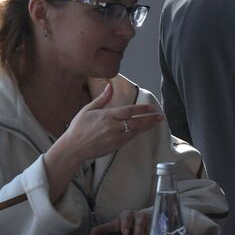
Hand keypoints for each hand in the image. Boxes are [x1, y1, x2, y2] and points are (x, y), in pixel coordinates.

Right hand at [45, 84, 164, 182]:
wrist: (73, 148)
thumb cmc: (78, 128)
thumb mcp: (87, 110)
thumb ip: (102, 99)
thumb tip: (110, 86)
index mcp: (107, 116)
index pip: (129, 110)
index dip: (143, 109)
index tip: (153, 107)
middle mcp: (113, 127)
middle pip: (137, 122)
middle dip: (150, 118)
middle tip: (161, 116)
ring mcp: (115, 138)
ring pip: (136, 131)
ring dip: (147, 126)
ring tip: (157, 122)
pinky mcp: (115, 146)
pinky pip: (130, 138)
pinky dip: (138, 133)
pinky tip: (144, 130)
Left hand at [87, 209, 152, 234]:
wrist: (141, 222)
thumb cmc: (124, 224)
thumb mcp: (113, 226)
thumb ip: (100, 230)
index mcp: (127, 215)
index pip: (126, 217)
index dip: (125, 224)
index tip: (124, 233)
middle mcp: (139, 217)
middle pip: (140, 221)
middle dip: (138, 232)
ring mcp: (149, 223)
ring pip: (149, 228)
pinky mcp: (155, 230)